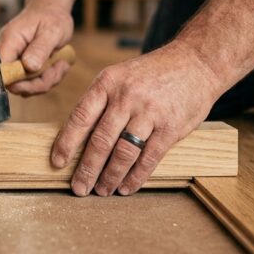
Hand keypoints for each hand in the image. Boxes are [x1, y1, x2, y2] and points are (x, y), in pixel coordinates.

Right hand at [0, 3, 74, 95]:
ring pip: (26, 87)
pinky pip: (33, 83)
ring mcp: (15, 63)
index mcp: (10, 42)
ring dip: (47, 80)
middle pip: (13, 84)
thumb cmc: (51, 17)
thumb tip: (28, 67)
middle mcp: (8, 54)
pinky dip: (49, 78)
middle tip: (57, 69)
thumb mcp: (51, 31)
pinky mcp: (23, 69)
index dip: (15, 81)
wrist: (51, 10)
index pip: (0, 69)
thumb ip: (40, 49)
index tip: (36, 80)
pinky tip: (58, 64)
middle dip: (39, 83)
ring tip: (61, 63)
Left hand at [51, 42, 224, 196]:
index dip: (66, 143)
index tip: (57, 163)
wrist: (195, 62)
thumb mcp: (120, 76)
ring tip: (102, 191)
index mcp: (108, 82)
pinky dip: (135, 177)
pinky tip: (126, 187)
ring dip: (110, 177)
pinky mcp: (171, 127)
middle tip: (79, 188)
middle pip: (100, 140)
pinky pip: (149, 158)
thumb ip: (101, 102)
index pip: (81, 117)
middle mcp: (126, 97)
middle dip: (87, 169)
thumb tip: (77, 138)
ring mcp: (150, 112)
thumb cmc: (152, 74)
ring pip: (123, 153)